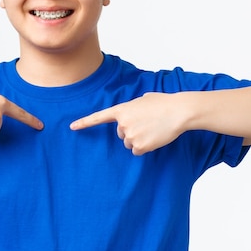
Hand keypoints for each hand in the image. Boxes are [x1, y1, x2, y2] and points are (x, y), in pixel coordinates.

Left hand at [70, 92, 185, 154]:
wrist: (178, 111)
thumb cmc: (164, 103)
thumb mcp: (145, 99)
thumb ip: (135, 105)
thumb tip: (139, 107)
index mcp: (122, 110)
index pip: (99, 117)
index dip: (84, 123)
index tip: (72, 127)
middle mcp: (122, 124)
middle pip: (120, 135)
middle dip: (131, 131)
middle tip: (146, 124)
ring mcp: (130, 135)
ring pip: (129, 144)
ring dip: (139, 140)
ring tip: (152, 129)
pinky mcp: (139, 146)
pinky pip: (138, 151)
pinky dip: (145, 147)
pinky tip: (154, 138)